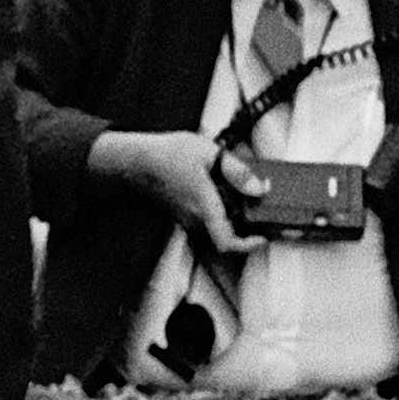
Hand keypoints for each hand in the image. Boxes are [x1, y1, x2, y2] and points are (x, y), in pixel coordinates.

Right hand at [88, 129, 265, 253]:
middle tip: (256, 207)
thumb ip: (238, 171)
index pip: (227, 242)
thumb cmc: (168, 154)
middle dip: (245, 225)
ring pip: (217, 228)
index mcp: (204, 206)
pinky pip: (205, 220)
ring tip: (237, 192)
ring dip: (231, 217)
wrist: (135, 160)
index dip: (249, 246)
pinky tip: (219, 189)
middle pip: (227, 235)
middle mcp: (195, 219)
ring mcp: (186, 219)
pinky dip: (218, 211)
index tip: (263, 238)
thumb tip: (260, 188)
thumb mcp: (210, 153)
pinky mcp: (181, 215)